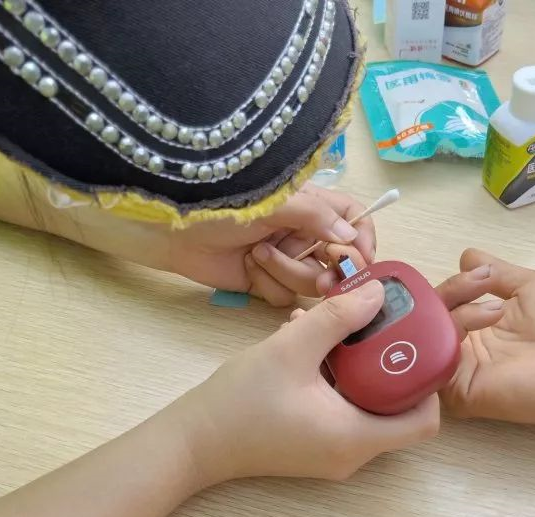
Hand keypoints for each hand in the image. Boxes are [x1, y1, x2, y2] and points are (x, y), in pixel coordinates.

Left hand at [165, 183, 375, 305]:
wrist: (171, 231)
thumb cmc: (219, 203)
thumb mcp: (272, 201)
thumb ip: (315, 215)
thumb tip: (350, 236)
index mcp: (310, 204)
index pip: (354, 216)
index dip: (363, 238)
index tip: (360, 259)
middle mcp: (303, 232)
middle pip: (339, 259)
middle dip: (326, 267)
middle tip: (321, 274)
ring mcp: (287, 259)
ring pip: (313, 283)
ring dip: (287, 272)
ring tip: (259, 255)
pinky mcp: (268, 283)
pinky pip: (287, 297)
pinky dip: (268, 285)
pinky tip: (247, 268)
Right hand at [171, 281, 437, 485]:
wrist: (192, 443)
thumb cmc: (240, 401)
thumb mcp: (291, 348)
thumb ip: (338, 318)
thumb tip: (378, 293)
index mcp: (356, 438)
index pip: (425, 422)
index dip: (429, 385)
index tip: (416, 348)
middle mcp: (353, 453)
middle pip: (400, 412)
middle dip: (393, 366)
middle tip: (382, 327)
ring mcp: (334, 453)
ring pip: (369, 407)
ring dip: (360, 367)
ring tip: (337, 329)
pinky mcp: (316, 446)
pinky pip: (345, 410)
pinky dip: (340, 380)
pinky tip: (312, 344)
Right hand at [439, 249, 534, 429]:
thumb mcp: (529, 286)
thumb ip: (496, 272)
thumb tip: (467, 256)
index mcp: (482, 326)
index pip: (446, 303)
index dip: (455, 284)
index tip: (483, 275)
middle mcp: (468, 348)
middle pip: (431, 319)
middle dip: (450, 292)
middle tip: (481, 285)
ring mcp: (463, 370)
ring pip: (430, 337)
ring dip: (454, 311)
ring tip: (495, 310)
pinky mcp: (463, 391)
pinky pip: (436, 363)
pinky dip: (450, 335)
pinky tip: (480, 323)